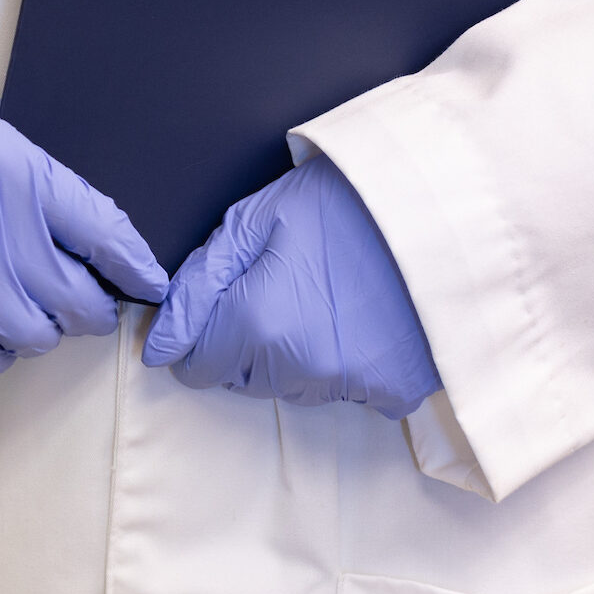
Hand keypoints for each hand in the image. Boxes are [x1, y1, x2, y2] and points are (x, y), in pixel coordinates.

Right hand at [0, 85, 167, 376]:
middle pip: (71, 297)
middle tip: (90, 302)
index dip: (135, 265)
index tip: (151, 283)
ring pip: (29, 335)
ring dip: (43, 330)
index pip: (100, 229)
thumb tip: (105, 244)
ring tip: (36, 312)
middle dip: (92, 308)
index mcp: (9, 167)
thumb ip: (45, 184)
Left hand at [142, 156, 440, 418]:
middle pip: (243, 379)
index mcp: (258, 323)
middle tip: (280, 284)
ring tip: (321, 294)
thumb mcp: (254, 220)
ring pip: (291, 387)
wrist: (434, 205)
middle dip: (245, 341)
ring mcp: (350, 383)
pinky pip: (345, 391)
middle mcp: (299, 367)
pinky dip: (344, 362)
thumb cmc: (339, 202)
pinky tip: (358, 317)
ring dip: (291, 354)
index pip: (197, 367)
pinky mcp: (394, 391)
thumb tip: (159, 344)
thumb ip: (198, 285)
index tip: (224, 301)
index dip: (201, 332)